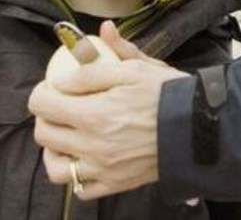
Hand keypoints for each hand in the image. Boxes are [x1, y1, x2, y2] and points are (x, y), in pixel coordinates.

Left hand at [29, 21, 186, 200]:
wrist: (199, 129)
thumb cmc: (168, 95)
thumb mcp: (135, 68)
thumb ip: (98, 63)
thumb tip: (76, 50)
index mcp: (94, 114)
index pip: (42, 105)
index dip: (42, 91)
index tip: (53, 86)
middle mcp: (93, 146)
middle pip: (43, 134)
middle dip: (44, 117)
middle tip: (59, 107)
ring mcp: (103, 169)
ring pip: (56, 168)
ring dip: (54, 151)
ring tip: (66, 137)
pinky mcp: (116, 184)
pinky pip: (82, 190)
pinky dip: (77, 176)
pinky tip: (86, 158)